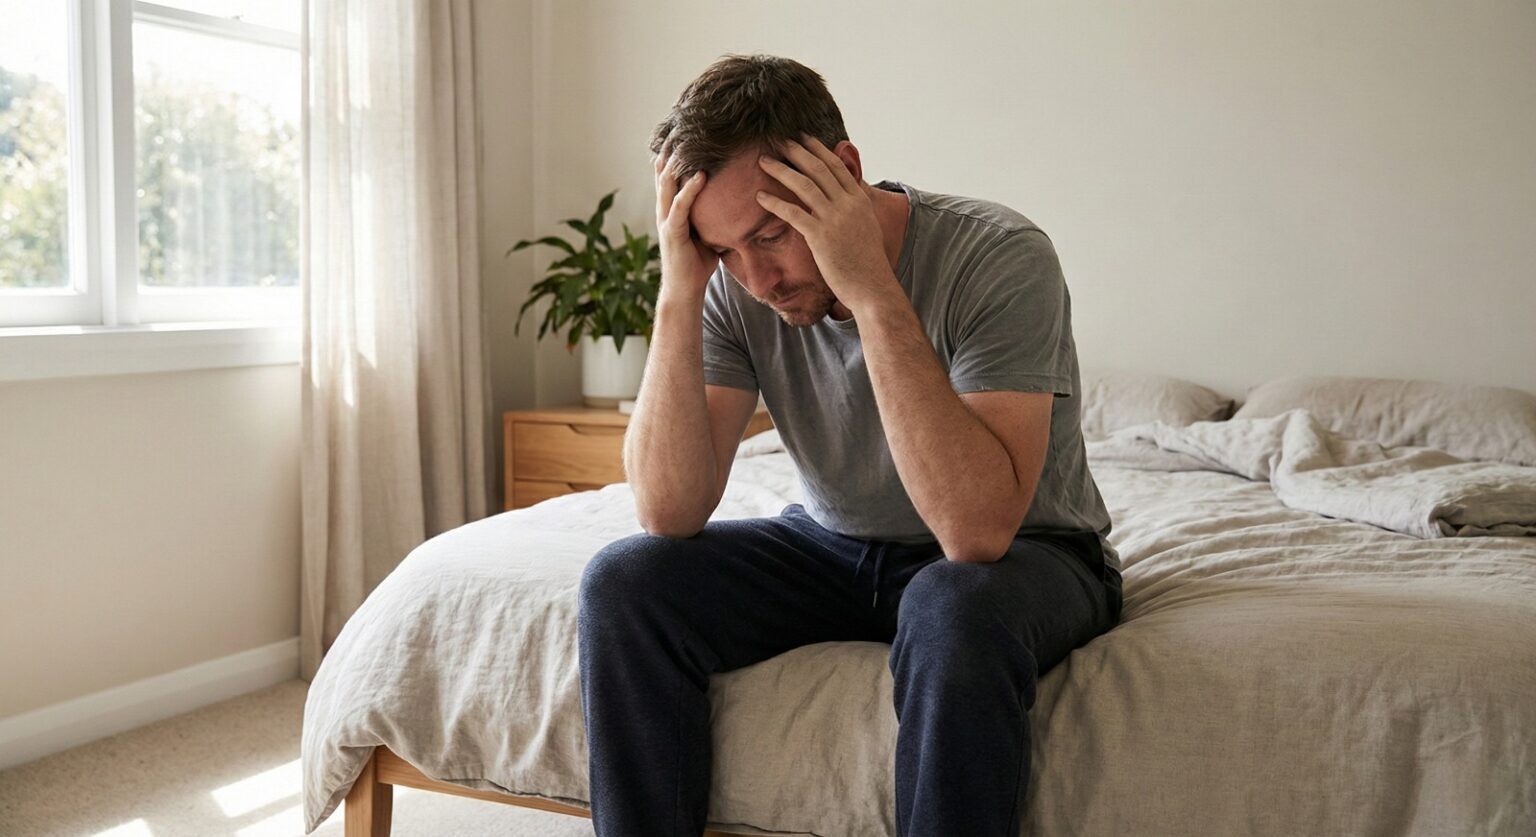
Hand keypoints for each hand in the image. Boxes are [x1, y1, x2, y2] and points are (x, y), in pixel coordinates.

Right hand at [654, 135, 718, 298]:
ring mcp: (666, 220)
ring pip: (668, 183)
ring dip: (678, 161)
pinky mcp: (673, 233)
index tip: (686, 129)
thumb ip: (714, 214)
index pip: (671, 173)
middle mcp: (665, 210)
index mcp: (672, 208)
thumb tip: (736, 200)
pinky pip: (681, 206)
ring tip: (687, 139)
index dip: (676, 151)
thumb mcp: (708, 232)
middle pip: (664, 171)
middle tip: (681, 122)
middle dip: (671, 147)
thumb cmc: (698, 263)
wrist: (685, 292)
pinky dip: (690, 189)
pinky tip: (700, 174)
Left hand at [755, 136, 898, 312]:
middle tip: (778, 141)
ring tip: (763, 161)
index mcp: (859, 200)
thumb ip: (855, 209)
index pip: (836, 166)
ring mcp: (834, 219)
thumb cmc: (867, 263)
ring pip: (804, 185)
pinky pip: (792, 213)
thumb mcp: (867, 227)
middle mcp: (847, 204)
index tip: (802, 138)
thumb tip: (847, 198)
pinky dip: (774, 202)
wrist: (873, 286)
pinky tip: (760, 196)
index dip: (817, 149)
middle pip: (818, 169)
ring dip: (781, 170)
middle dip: (796, 151)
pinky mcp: (820, 236)